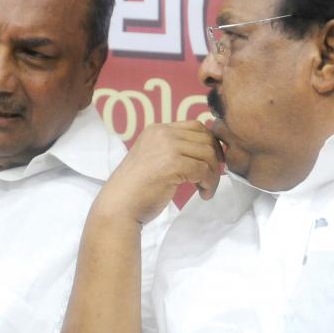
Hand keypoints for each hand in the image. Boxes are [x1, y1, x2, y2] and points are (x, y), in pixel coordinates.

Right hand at [98, 121, 222, 223]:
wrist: (119, 206)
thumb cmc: (136, 189)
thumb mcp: (154, 159)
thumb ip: (174, 150)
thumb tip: (207, 150)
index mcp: (156, 130)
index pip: (195, 126)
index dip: (209, 143)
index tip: (210, 163)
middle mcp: (162, 133)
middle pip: (205, 138)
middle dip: (214, 160)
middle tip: (210, 178)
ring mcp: (167, 147)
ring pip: (208, 154)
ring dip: (213, 174)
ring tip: (206, 189)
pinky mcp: (173, 164)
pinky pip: (203, 170)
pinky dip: (209, 184)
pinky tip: (203, 194)